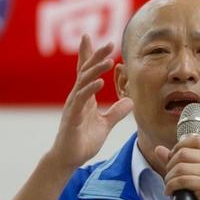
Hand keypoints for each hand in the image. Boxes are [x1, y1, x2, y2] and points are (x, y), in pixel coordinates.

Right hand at [49, 35, 132, 169]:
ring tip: (108, 59)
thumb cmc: (83, 141)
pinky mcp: (73, 117)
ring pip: (84, 82)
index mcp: (85, 97)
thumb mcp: (105, 124)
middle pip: (86, 71)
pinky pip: (81, 100)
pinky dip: (90, 89)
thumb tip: (130, 101)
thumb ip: (116, 112)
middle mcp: (78, 97)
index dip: (91, 55)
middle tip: (109, 42)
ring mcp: (74, 106)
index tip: (98, 40)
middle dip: (96, 55)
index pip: (87, 72)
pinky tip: (99, 82)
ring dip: (96, 69)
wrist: (69, 159)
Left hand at [155, 135, 199, 199]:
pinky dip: (171, 186)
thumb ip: (173, 161)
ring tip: (170, 187)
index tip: (173, 161)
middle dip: (170, 165)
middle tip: (169, 178)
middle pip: (184, 152)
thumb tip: (158, 149)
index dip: (179, 147)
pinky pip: (183, 179)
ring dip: (169, 178)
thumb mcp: (186, 176)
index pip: (195, 139)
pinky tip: (170, 193)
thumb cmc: (199, 199)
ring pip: (181, 166)